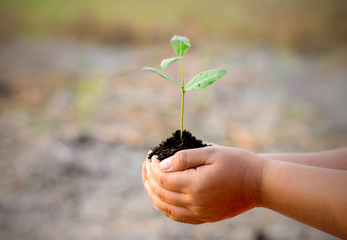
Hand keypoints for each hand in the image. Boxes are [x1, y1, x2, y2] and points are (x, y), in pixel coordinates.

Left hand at [142, 146, 264, 223]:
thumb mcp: (211, 153)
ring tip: (148, 183)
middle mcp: (195, 203)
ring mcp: (200, 213)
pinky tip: (161, 200)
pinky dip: (165, 209)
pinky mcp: (206, 218)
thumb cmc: (238, 163)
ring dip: (154, 195)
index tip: (152, 157)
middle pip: (162, 194)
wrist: (260, 183)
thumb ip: (185, 158)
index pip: (163, 179)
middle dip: (149, 179)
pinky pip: (179, 217)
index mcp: (195, 186)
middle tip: (146, 167)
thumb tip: (163, 164)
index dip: (153, 167)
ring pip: (167, 208)